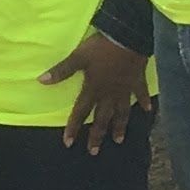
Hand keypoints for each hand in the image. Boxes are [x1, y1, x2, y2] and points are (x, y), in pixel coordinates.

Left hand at [40, 28, 152, 151]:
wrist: (127, 38)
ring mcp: (125, 89)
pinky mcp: (138, 80)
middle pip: (102, 118)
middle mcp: (109, 94)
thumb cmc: (101, 48)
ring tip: (118, 140)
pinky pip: (142, 94)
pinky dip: (145, 102)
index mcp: (93, 89)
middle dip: (97, 135)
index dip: (74, 127)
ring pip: (122, 112)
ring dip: (119, 126)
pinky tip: (148, 111)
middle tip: (94, 152)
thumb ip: (61, 71)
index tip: (69, 143)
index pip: (80, 112)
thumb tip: (41, 81)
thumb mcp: (78, 57)